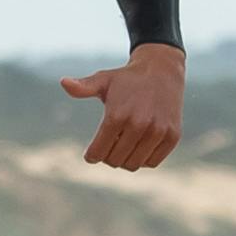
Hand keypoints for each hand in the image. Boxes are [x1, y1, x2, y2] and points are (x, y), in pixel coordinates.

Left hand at [64, 42, 184, 170]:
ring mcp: (158, 131)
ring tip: (124, 144)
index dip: (92, 156)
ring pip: (133, 164)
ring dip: (125, 159)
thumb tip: (63, 82)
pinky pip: (152, 162)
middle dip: (108, 156)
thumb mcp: (104, 80)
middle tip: (110, 144)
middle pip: (115, 161)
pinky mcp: (173, 136)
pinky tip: (139, 145)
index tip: (91, 153)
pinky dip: (143, 159)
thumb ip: (83, 87)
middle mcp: (139, 125)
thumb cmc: (127, 79)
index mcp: (117, 115)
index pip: (98, 153)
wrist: (162, 70)